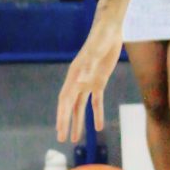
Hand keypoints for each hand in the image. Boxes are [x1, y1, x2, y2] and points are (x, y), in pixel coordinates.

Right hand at [56, 18, 123, 141]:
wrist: (109, 29)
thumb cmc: (100, 38)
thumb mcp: (95, 52)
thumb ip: (88, 66)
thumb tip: (79, 81)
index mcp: (74, 75)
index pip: (65, 100)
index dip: (62, 115)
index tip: (60, 130)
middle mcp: (79, 80)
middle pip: (70, 106)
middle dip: (66, 122)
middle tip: (62, 139)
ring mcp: (88, 81)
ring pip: (81, 106)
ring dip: (79, 122)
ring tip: (76, 139)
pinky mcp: (99, 80)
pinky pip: (96, 101)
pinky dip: (96, 113)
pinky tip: (98, 126)